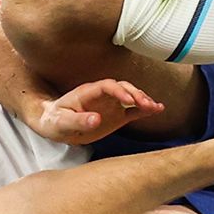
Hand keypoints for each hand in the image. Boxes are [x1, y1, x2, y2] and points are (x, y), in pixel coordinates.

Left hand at [31, 79, 163, 144]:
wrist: (56, 126)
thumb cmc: (56, 122)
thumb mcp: (61, 123)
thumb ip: (78, 121)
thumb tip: (96, 119)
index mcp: (88, 93)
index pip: (107, 86)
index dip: (119, 91)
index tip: (129, 101)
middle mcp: (102, 96)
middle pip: (122, 88)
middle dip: (135, 94)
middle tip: (145, 104)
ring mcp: (111, 104)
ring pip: (131, 97)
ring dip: (143, 100)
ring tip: (155, 107)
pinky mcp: (116, 115)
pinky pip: (133, 110)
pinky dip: (145, 109)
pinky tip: (158, 109)